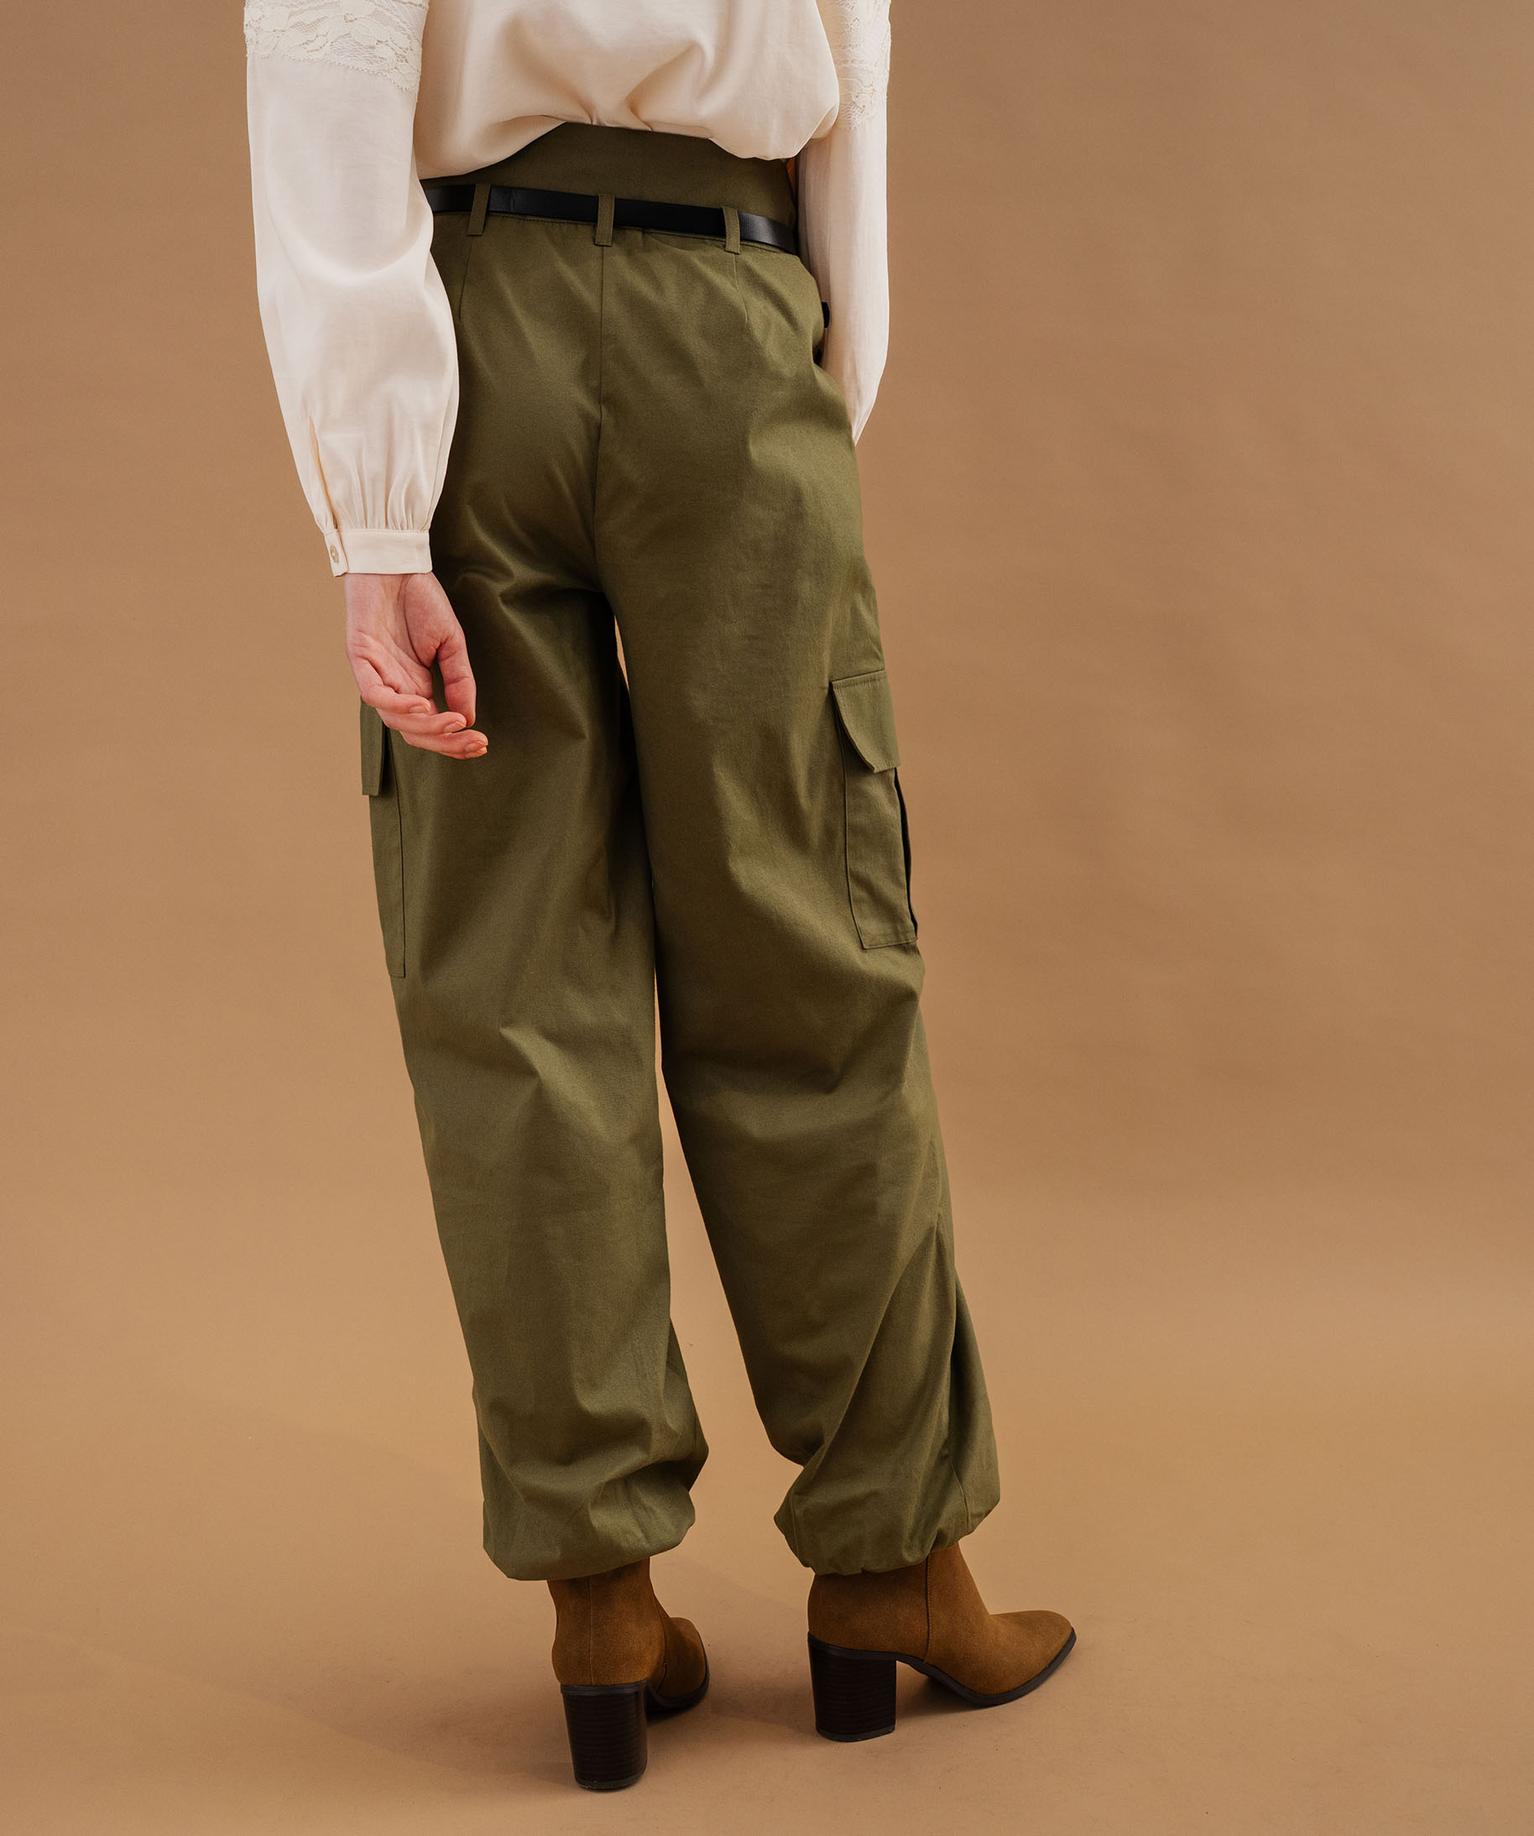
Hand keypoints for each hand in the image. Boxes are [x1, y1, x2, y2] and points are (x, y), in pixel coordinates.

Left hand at [343, 572, 486, 759]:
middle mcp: (395, 687)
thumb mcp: (451, 644)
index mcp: (416, 686)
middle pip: (415, 731)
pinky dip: (396, 705)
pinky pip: (374, 693)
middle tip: (473, 741)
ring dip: (425, 727)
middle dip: (445, 742)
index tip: (483, 744)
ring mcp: (376, 674)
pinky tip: (422, 705)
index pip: (433, 727)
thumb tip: (469, 719)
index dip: (455, 741)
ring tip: (453, 723)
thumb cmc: (420, 599)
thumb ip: (459, 681)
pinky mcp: (360, 658)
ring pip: (394, 719)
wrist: (396, 562)